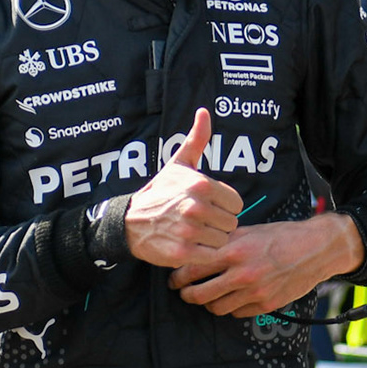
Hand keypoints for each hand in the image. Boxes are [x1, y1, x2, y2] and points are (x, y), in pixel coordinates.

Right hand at [124, 109, 242, 267]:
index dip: (225, 206)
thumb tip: (205, 111)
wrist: (129, 222)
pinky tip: (190, 244)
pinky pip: (210, 255)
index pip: (237, 204)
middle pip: (232, 223)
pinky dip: (203, 253)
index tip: (209, 206)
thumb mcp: (179, 163)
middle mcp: (196, 207)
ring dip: (211, 239)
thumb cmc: (160, 191)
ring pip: (223, 240)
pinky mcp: (183, 252)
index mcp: (202, 185)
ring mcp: (189, 231)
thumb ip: (197, 138)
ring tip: (194, 232)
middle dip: (219, 223)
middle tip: (200, 220)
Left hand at [169, 214, 360, 318]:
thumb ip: (225, 242)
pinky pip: (237, 313)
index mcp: (235, 251)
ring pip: (217, 308)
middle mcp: (242, 274)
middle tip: (185, 292)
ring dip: (208, 304)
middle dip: (187, 294)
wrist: (316, 248)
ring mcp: (255, 292)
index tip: (174, 278)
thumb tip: (199, 249)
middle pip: (200, 294)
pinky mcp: (266, 305)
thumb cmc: (282, 236)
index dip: (178, 276)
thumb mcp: (250, 230)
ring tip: (208, 296)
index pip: (194, 269)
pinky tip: (232, 298)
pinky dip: (231, 307)